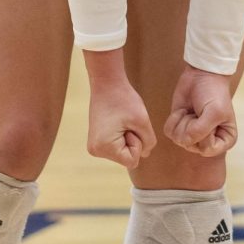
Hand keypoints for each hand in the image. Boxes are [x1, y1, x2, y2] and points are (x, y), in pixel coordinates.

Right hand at [84, 50, 156, 168]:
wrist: (107, 82)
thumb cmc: (124, 98)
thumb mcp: (142, 120)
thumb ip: (148, 141)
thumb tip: (145, 154)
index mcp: (103, 148)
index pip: (132, 161)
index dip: (137, 143)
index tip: (130, 125)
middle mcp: (95, 151)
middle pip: (126, 158)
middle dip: (132, 140)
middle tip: (125, 120)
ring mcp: (94, 146)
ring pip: (123, 152)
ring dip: (127, 137)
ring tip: (120, 119)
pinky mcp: (97, 140)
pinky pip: (117, 146)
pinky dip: (122, 135)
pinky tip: (117, 120)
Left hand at [164, 64, 236, 156]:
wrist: (201, 74)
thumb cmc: (214, 92)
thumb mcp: (214, 112)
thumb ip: (201, 131)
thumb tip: (185, 142)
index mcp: (224, 141)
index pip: (207, 150)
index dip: (204, 134)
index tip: (208, 118)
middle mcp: (208, 141)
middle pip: (191, 145)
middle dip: (191, 125)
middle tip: (199, 112)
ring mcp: (192, 135)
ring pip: (178, 140)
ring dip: (182, 121)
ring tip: (192, 111)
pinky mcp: (179, 127)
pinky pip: (169, 132)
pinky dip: (173, 119)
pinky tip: (183, 111)